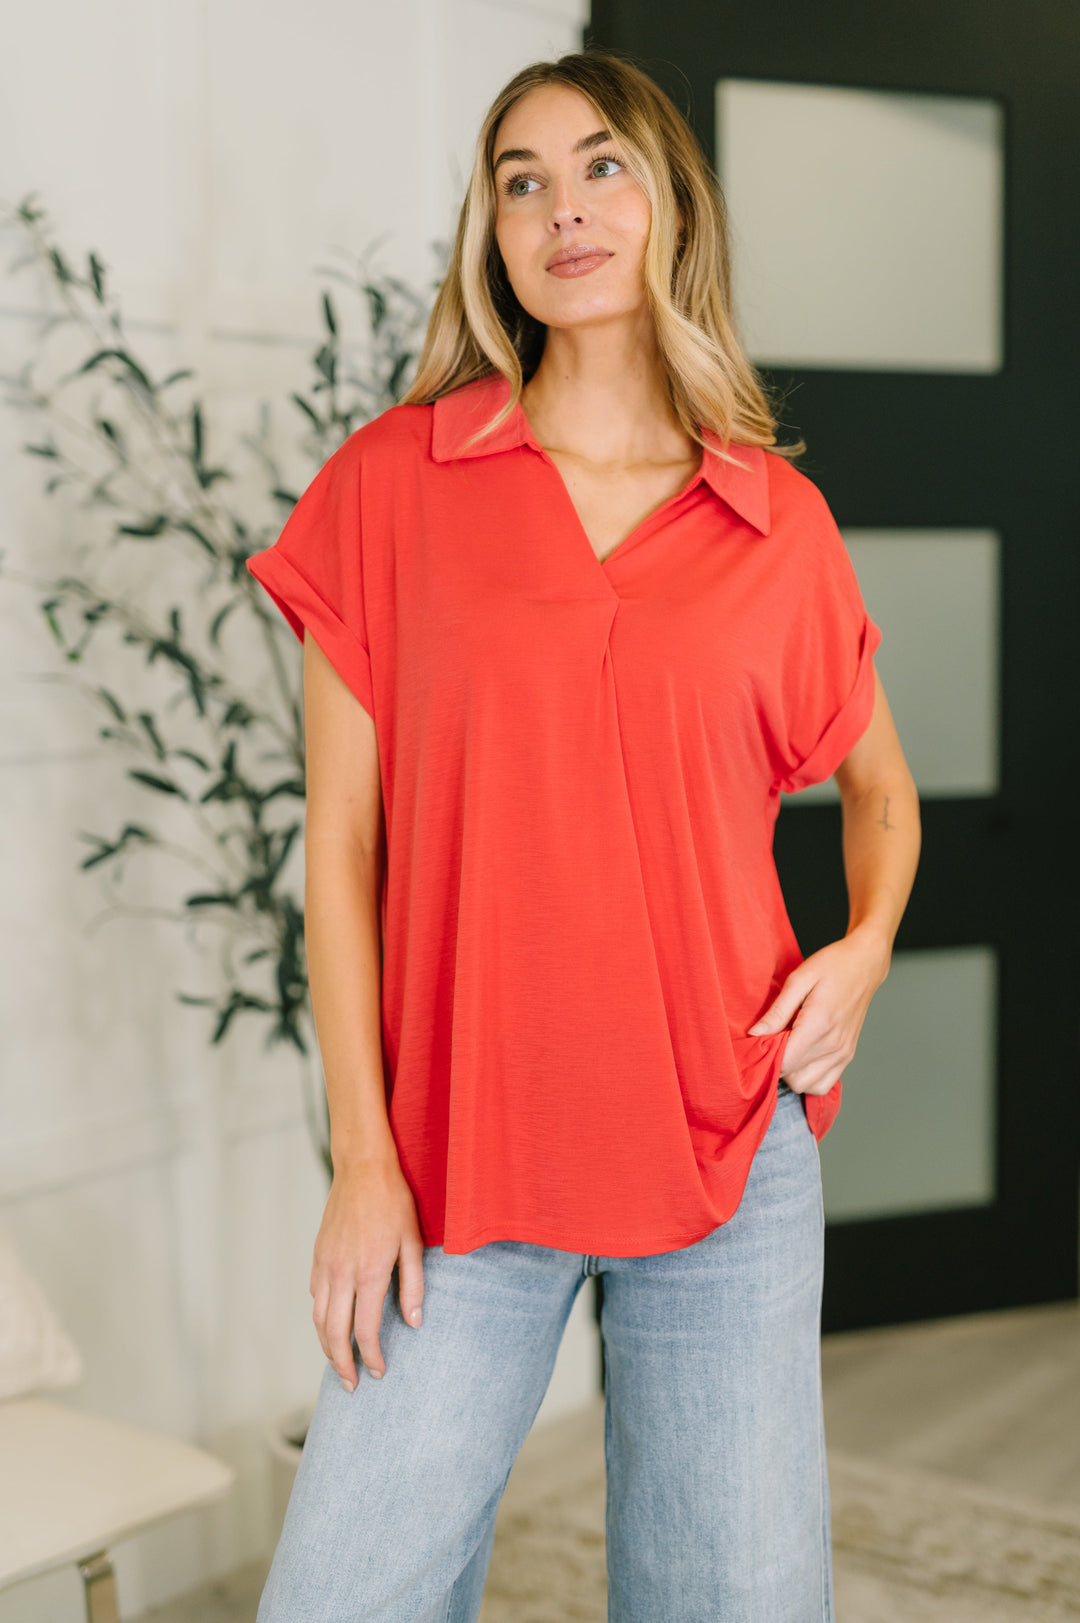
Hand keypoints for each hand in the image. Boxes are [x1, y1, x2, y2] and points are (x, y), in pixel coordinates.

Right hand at [310, 1154, 424, 1389]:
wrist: (363, 1168)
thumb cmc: (394, 1202)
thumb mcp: (414, 1242)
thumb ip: (413, 1285)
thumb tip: (414, 1322)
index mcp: (369, 1272)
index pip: (365, 1329)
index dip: (371, 1356)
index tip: (378, 1372)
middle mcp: (342, 1273)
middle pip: (334, 1333)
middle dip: (342, 1364)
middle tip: (352, 1385)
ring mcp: (325, 1264)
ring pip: (318, 1318)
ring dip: (326, 1346)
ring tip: (339, 1364)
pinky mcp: (317, 1255)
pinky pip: (314, 1296)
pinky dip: (320, 1318)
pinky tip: (330, 1325)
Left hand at [747, 926, 889, 1095]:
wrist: (865, 964)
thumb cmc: (832, 966)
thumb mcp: (799, 979)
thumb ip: (777, 1011)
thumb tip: (755, 1033)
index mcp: (819, 1025)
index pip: (785, 1063)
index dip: (766, 1057)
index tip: (758, 1042)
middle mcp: (834, 1045)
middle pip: (793, 1078)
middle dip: (777, 1065)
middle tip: (771, 1042)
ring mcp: (843, 1054)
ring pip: (807, 1086)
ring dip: (791, 1074)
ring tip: (786, 1048)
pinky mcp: (847, 1056)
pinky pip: (823, 1084)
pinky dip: (808, 1078)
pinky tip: (801, 1057)